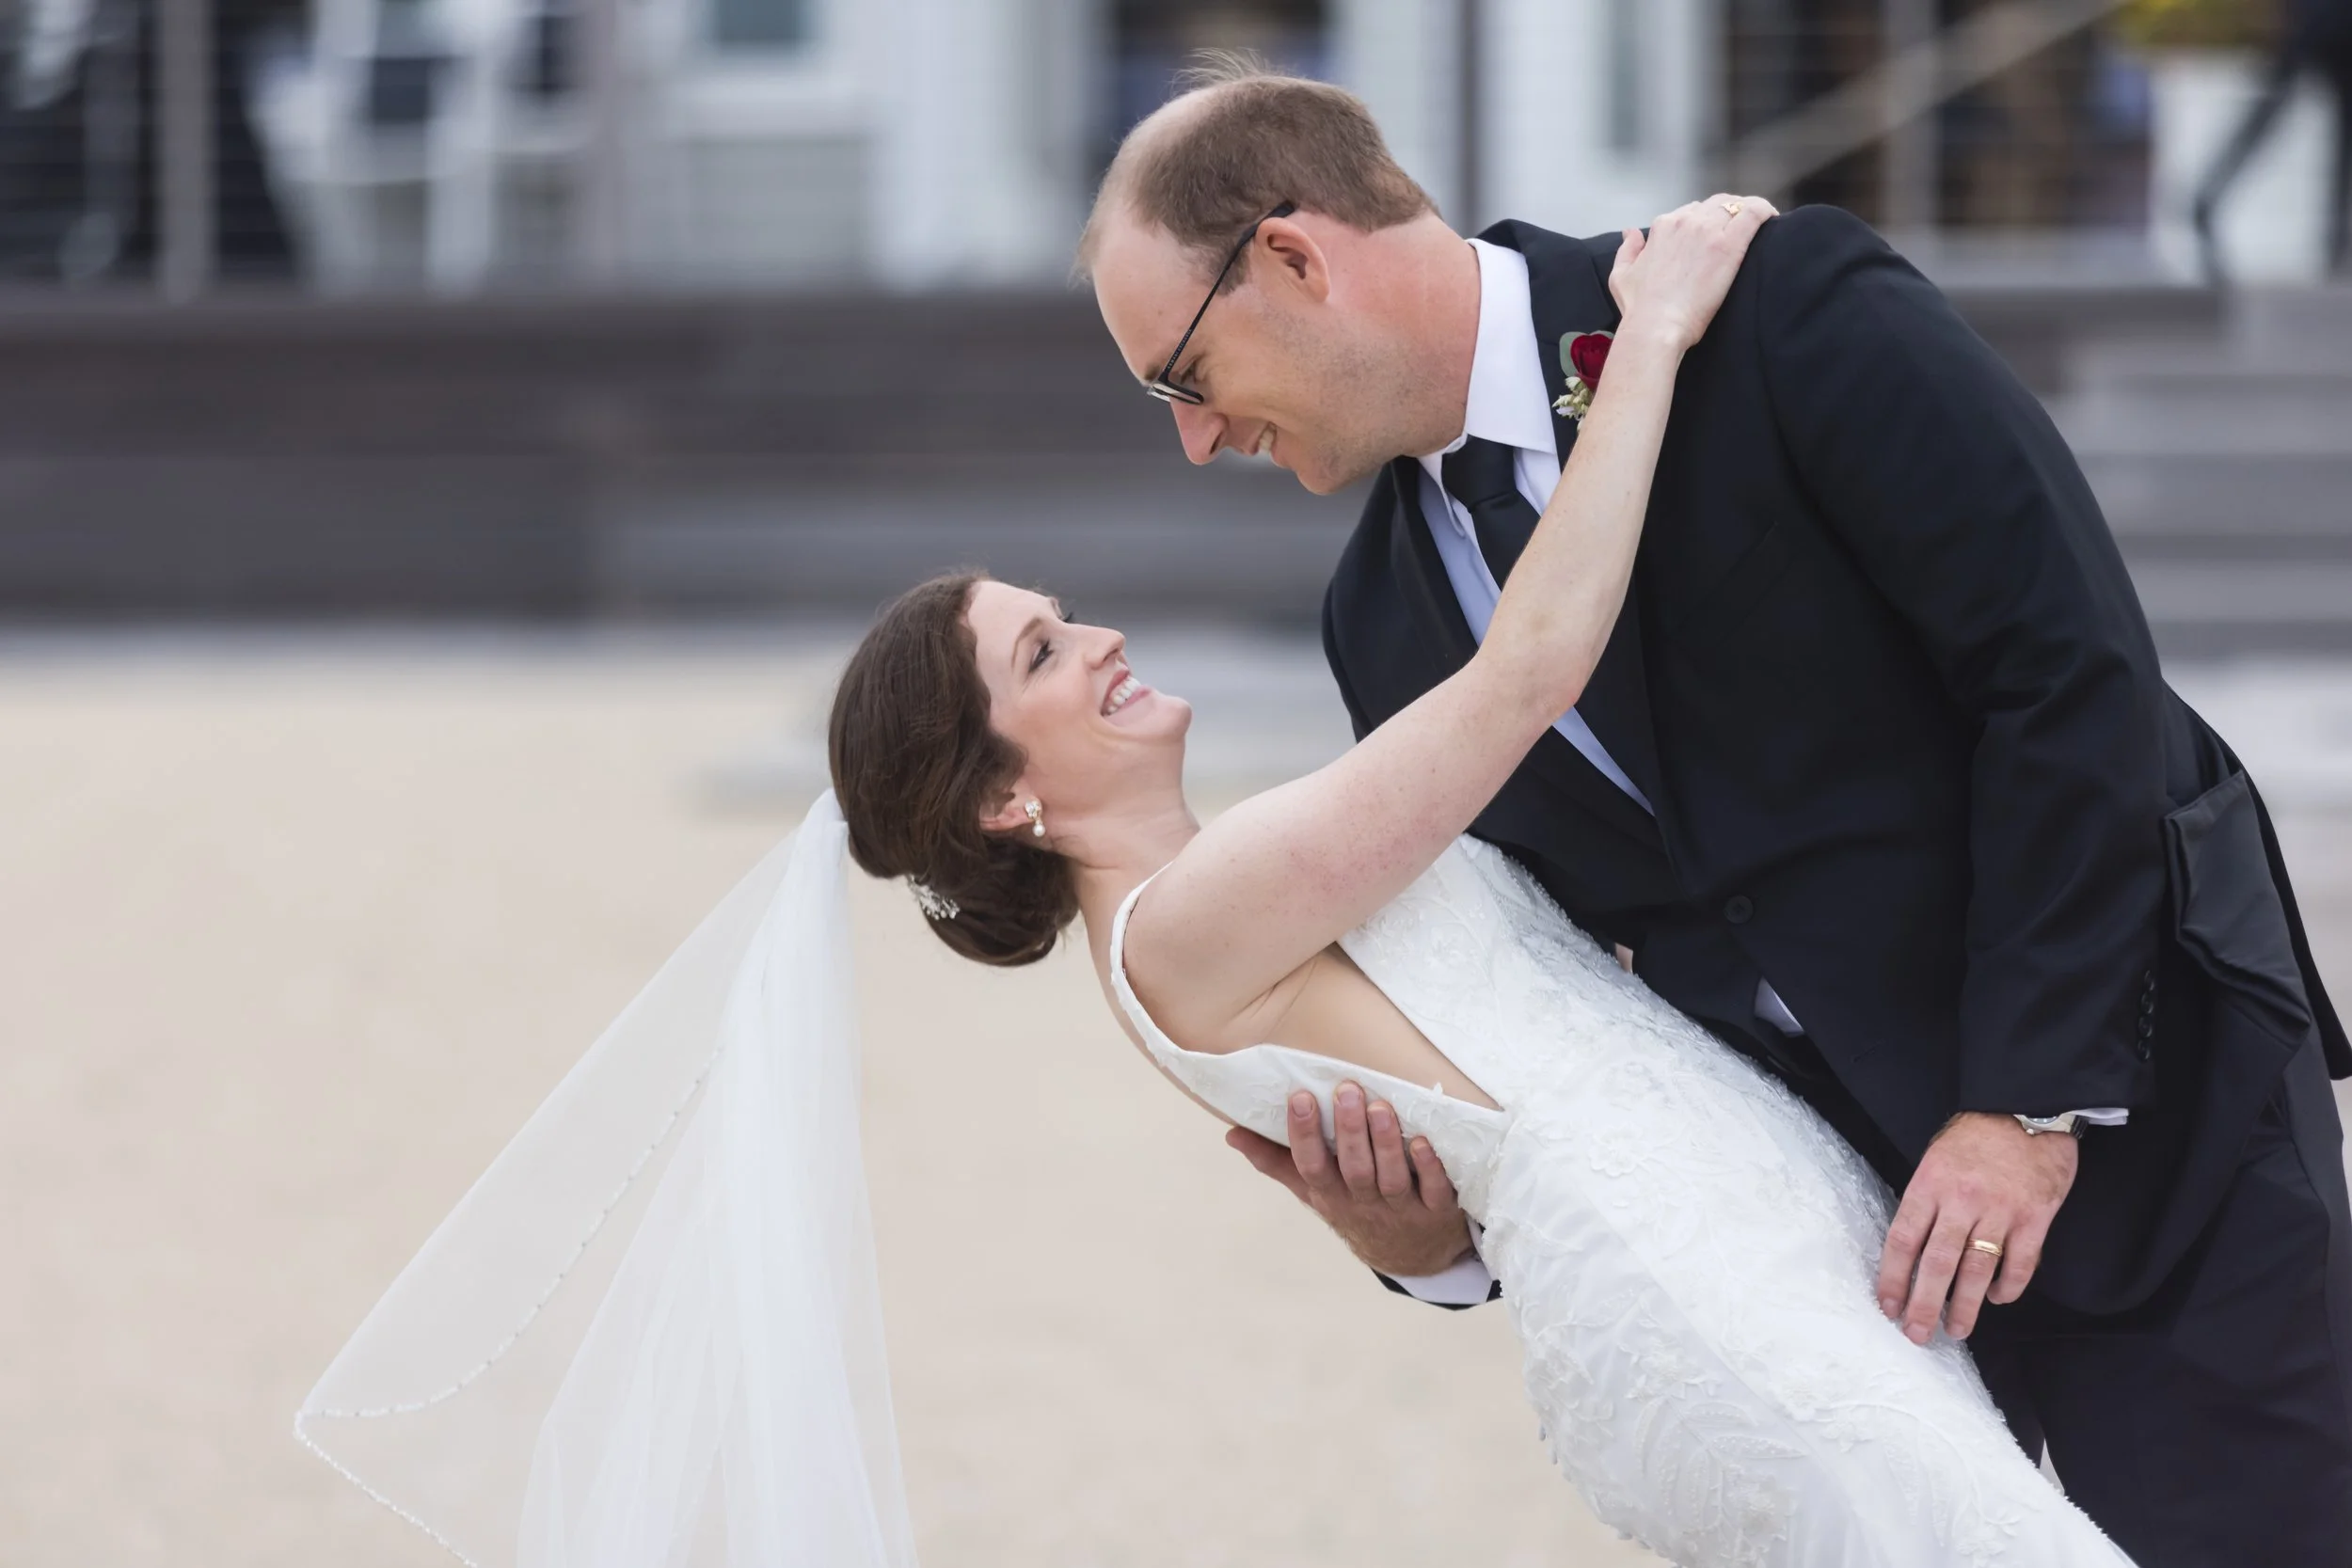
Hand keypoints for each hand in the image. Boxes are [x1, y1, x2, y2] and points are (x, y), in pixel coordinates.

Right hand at [1225, 1081, 1474, 1277]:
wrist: (1411, 1257)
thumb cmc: (1355, 1209)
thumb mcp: (1313, 1193)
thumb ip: (1276, 1163)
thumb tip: (1232, 1134)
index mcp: (1331, 1197)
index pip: (1312, 1167)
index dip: (1304, 1135)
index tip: (1300, 1096)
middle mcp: (1364, 1205)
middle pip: (1354, 1170)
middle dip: (1349, 1131)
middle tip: (1346, 1089)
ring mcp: (1402, 1211)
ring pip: (1392, 1179)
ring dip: (1386, 1144)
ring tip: (1380, 1106)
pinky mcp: (1438, 1212)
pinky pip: (1435, 1191)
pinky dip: (1429, 1168)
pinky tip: (1424, 1140)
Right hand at [1607, 193, 1777, 353]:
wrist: (1656, 326)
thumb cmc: (1639, 308)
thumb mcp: (1621, 275)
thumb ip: (1628, 249)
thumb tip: (1630, 232)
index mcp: (1663, 226)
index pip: (1692, 211)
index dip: (1705, 222)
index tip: (1714, 235)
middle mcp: (1685, 221)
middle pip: (1716, 204)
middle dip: (1729, 212)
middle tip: (1739, 229)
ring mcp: (1708, 231)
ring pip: (1736, 205)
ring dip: (1748, 211)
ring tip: (1758, 225)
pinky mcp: (1728, 245)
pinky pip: (1754, 213)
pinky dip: (1765, 211)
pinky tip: (1772, 220)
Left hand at [1876, 1111, 2079, 1343]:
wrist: (2026, 1108)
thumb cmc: (1974, 1136)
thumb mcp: (1935, 1159)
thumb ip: (1926, 1201)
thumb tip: (1912, 1249)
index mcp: (1930, 1185)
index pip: (1904, 1240)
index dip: (1893, 1277)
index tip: (1888, 1306)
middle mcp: (1962, 1201)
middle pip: (1938, 1263)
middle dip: (1924, 1305)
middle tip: (1917, 1335)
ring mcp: (2000, 1211)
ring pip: (1977, 1270)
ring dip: (1965, 1306)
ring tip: (1956, 1330)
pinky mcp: (2035, 1218)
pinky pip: (2020, 1263)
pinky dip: (2008, 1287)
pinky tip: (1997, 1299)